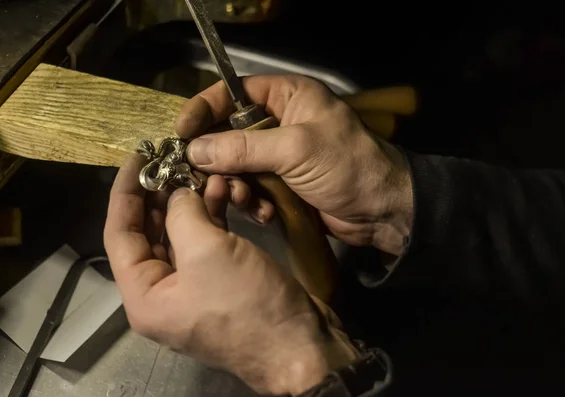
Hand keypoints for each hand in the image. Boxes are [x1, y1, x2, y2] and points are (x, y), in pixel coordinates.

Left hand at [104, 155, 357, 394]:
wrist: (301, 345)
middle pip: (149, 233)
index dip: (126, 192)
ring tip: (203, 172)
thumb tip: (179, 193)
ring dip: (191, 203)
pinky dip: (212, 218)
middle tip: (172, 159)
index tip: (139, 156)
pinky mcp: (220, 282)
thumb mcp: (207, 252)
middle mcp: (161, 293)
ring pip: (181, 236)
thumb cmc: (246, 303)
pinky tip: (221, 192)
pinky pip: (206, 244)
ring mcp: (192, 288)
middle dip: (161, 194)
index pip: (120, 234)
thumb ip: (183, 215)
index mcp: (144, 295)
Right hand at [177, 75, 413, 255]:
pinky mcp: (282, 184)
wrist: (383, 211)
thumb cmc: (348, 166)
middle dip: (218, 158)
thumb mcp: (296, 149)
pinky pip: (251, 188)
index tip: (181, 132)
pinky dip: (252, 202)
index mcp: (288, 96)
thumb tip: (194, 150)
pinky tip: (264, 213)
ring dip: (236, 185)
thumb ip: (243, 148)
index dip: (205, 109)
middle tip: (205, 179)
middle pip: (229, 133)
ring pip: (237, 165)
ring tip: (244, 199)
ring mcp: (280, 155)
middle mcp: (280, 121)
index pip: (233, 92)